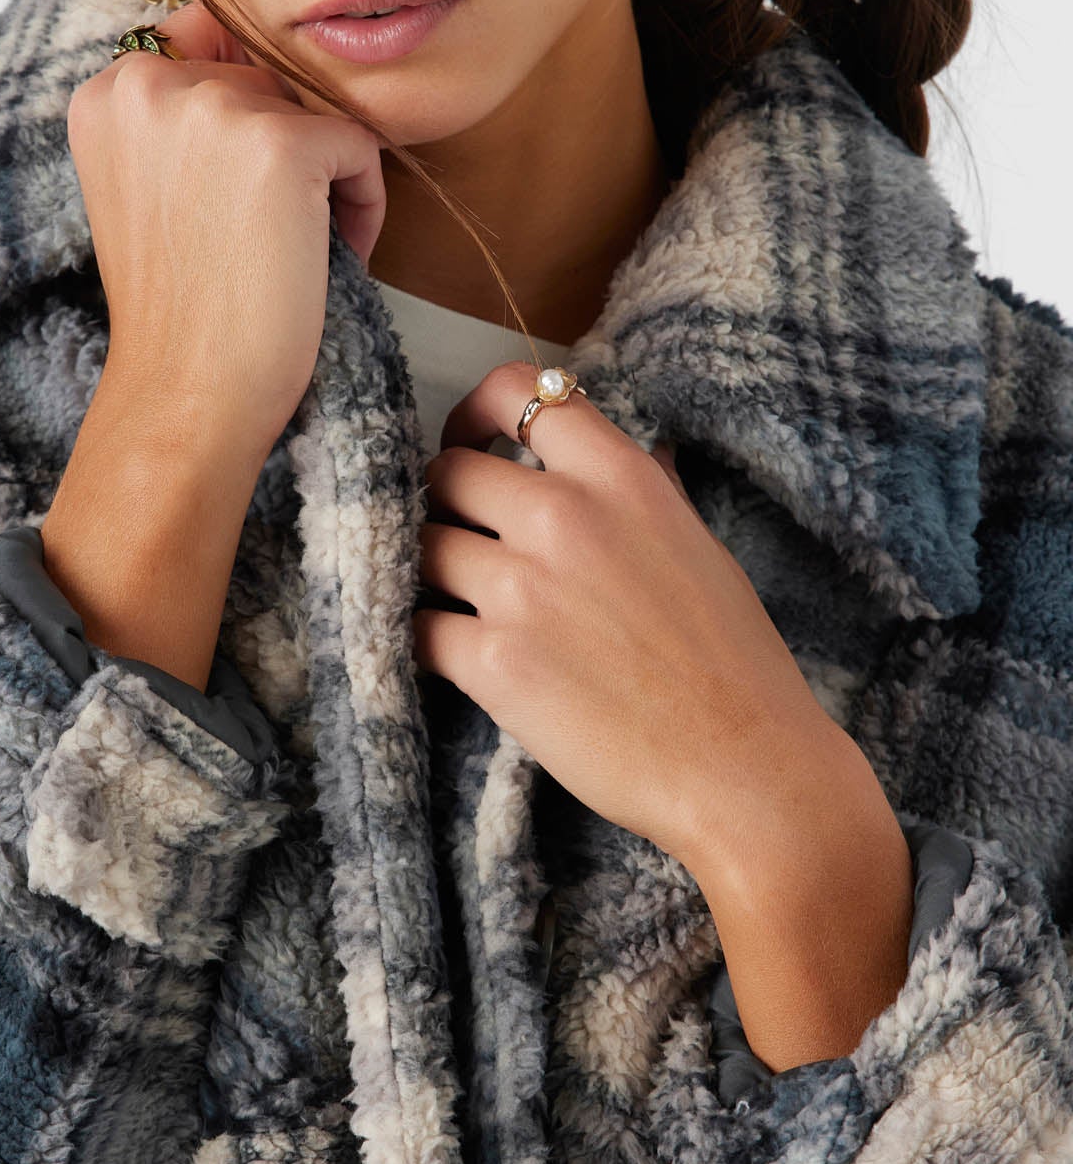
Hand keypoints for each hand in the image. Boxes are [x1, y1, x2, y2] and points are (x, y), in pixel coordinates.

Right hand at [65, 0, 387, 470]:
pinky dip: (362, 204)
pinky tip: (330, 258)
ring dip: (327, 178)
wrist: (185, 395)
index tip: (235, 197)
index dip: (243, 118)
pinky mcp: (280, 145)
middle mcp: (148, 83)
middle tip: (272, 238)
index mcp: (107, 91)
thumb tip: (269, 62)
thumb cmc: (181, 307)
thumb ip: (183, 117)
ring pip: (314, 111)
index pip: (209, 43)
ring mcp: (213, 108)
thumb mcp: (149, 186)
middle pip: (266, 79)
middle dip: (287, 152)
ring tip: (299, 253)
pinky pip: (360, 146)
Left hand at [413, 361, 870, 879]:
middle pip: (450, 471)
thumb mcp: (697, 545)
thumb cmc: (735, 663)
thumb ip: (642, 492)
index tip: (472, 441)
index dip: (477, 411)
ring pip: (422, 546)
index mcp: (620, 478)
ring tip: (456, 600)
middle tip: (463, 537)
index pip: (521, 392)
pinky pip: (418, 625)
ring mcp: (522, 589)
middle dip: (445, 502)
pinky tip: (448, 654)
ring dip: (430, 572)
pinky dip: (422, 638)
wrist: (746, 771)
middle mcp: (563, 518)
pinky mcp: (493, 663)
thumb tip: (622, 452)